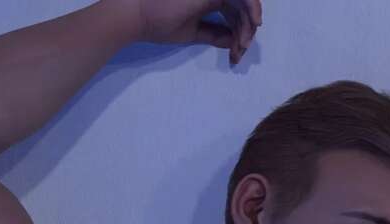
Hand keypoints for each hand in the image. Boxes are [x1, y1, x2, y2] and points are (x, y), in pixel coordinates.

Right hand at [113, 0, 261, 63]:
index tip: (237, 53)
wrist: (139, 16)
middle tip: (242, 51)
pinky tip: (251, 26)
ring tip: (243, 45)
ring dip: (248, 25)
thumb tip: (234, 42)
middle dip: (247, 31)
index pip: (234, 13)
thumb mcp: (194, 31)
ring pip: (245, 3)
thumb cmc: (159, 23)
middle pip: (243, 8)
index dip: (240, 32)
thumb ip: (214, 33)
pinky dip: (250, 10)